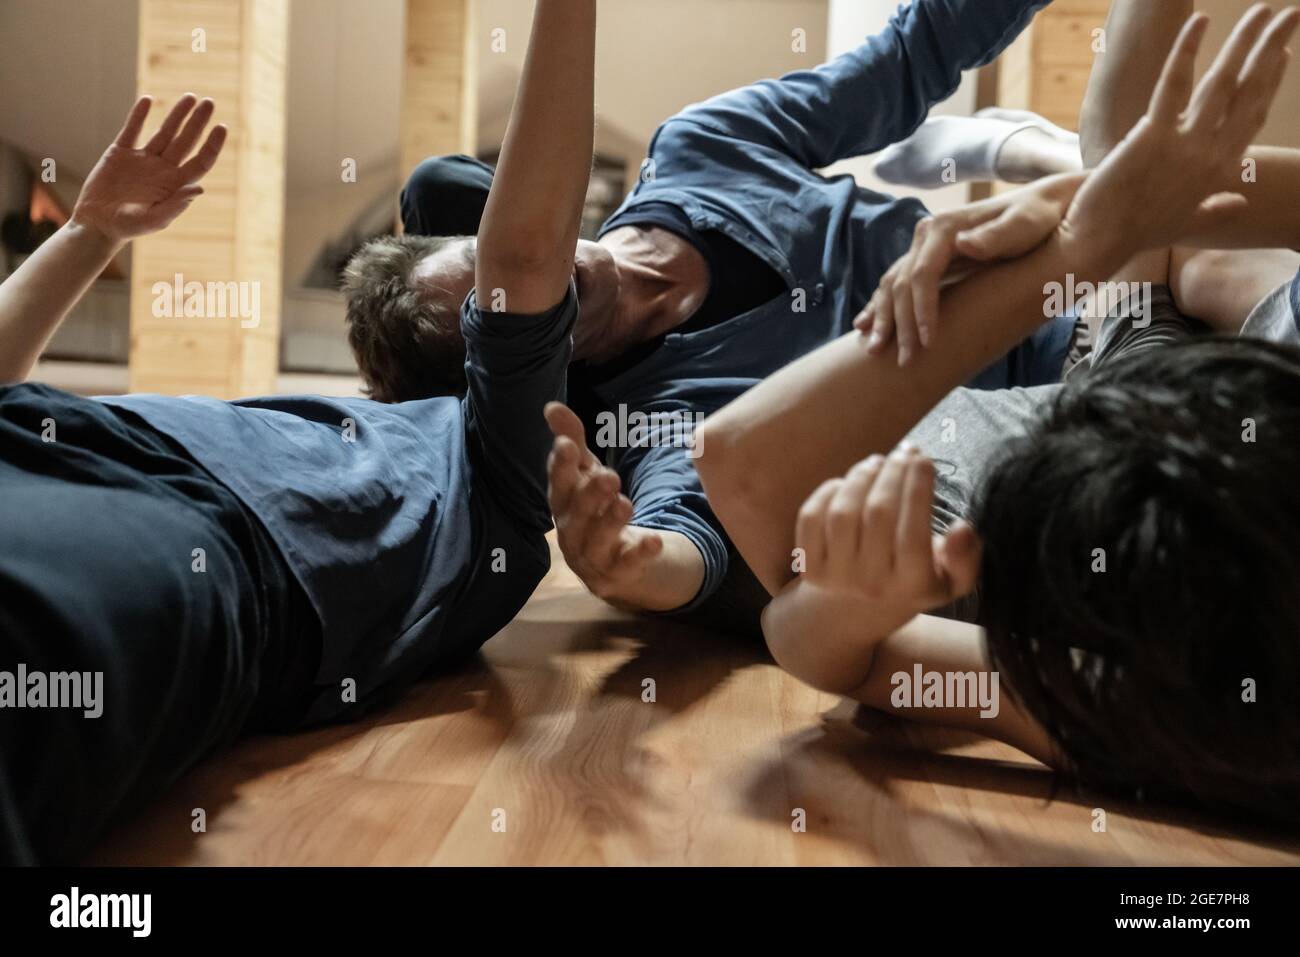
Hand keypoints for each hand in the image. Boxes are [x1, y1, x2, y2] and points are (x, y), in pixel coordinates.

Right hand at [70, 94, 227, 246]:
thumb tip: (200, 188)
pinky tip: (148, 100)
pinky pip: (131, 129)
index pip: (200, 161)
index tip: (222, 127)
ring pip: (164, 132)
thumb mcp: (153, 219)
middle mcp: (162, 169)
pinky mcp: (120, 153)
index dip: (212, 145)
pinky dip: (138, 115)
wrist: (97, 224)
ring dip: (176, 115)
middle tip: (209, 102)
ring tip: (190, 97)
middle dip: (197, 122)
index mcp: (175, 184)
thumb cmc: (128, 227)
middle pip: (186, 141)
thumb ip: (175, 205)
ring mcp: (142, 159)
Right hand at [545, 402, 664, 603]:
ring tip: (626, 504)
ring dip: (610, 523)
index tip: (566, 445)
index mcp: (563, 506)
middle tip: (609, 476)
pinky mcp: (616, 575)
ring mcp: (592, 558)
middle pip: (576, 514)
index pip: (558, 485)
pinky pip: (626, 566)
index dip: (560, 467)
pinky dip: (639, 554)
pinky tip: (654, 540)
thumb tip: (551, 407)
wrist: (616, 566)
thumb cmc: (595, 512)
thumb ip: (573, 443)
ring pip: (597, 542)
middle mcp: (571, 532)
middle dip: (589, 495)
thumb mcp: (587, 475)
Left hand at [796, 446, 980, 637]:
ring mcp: (836, 577)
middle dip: (892, 473)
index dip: (918, 488)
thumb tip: (963, 529)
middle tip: (902, 451)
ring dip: (860, 477)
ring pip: (843, 513)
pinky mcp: (808, 566)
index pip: (914, 532)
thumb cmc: (916, 579)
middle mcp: (871, 585)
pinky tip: (847, 484)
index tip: (923, 457)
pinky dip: (827, 492)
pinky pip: (811, 518)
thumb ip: (965, 557)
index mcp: (912, 586)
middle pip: (878, 515)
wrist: (861, 608)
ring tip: (876, 462)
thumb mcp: (952, 580)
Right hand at [855, 172, 1086, 364]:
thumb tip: (965, 246)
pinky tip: (865, 327)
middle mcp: (926, 235)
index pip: (921, 276)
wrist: (1041, 204)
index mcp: (945, 229)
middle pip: (901, 285)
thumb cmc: (1039, 219)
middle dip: (900, 325)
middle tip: (904, 361)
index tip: (928, 342)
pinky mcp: (926, 258)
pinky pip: (895, 284)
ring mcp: (922, 246)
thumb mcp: (1026, 224)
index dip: (922, 311)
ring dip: (883, 319)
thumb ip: (997, 235)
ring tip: (875, 350)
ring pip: (892, 285)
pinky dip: (880, 307)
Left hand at [1063, 6, 1299, 265]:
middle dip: (1270, 49)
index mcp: (1218, 172)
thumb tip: (1239, 202)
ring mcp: (1183, 146)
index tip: (1282, 53)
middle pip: (1247, 92)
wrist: (1098, 244)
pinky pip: (1173, 85)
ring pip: (1222, 82)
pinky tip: (1199, 21)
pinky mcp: (1151, 137)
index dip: (1269, 82)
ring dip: (1245, 42)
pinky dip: (1186, 51)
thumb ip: (1214, 210)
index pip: (1252, 117)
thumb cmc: (1135, 235)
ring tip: (1263, 10)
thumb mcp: (1185, 224)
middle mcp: (1208, 155)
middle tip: (1288, 15)